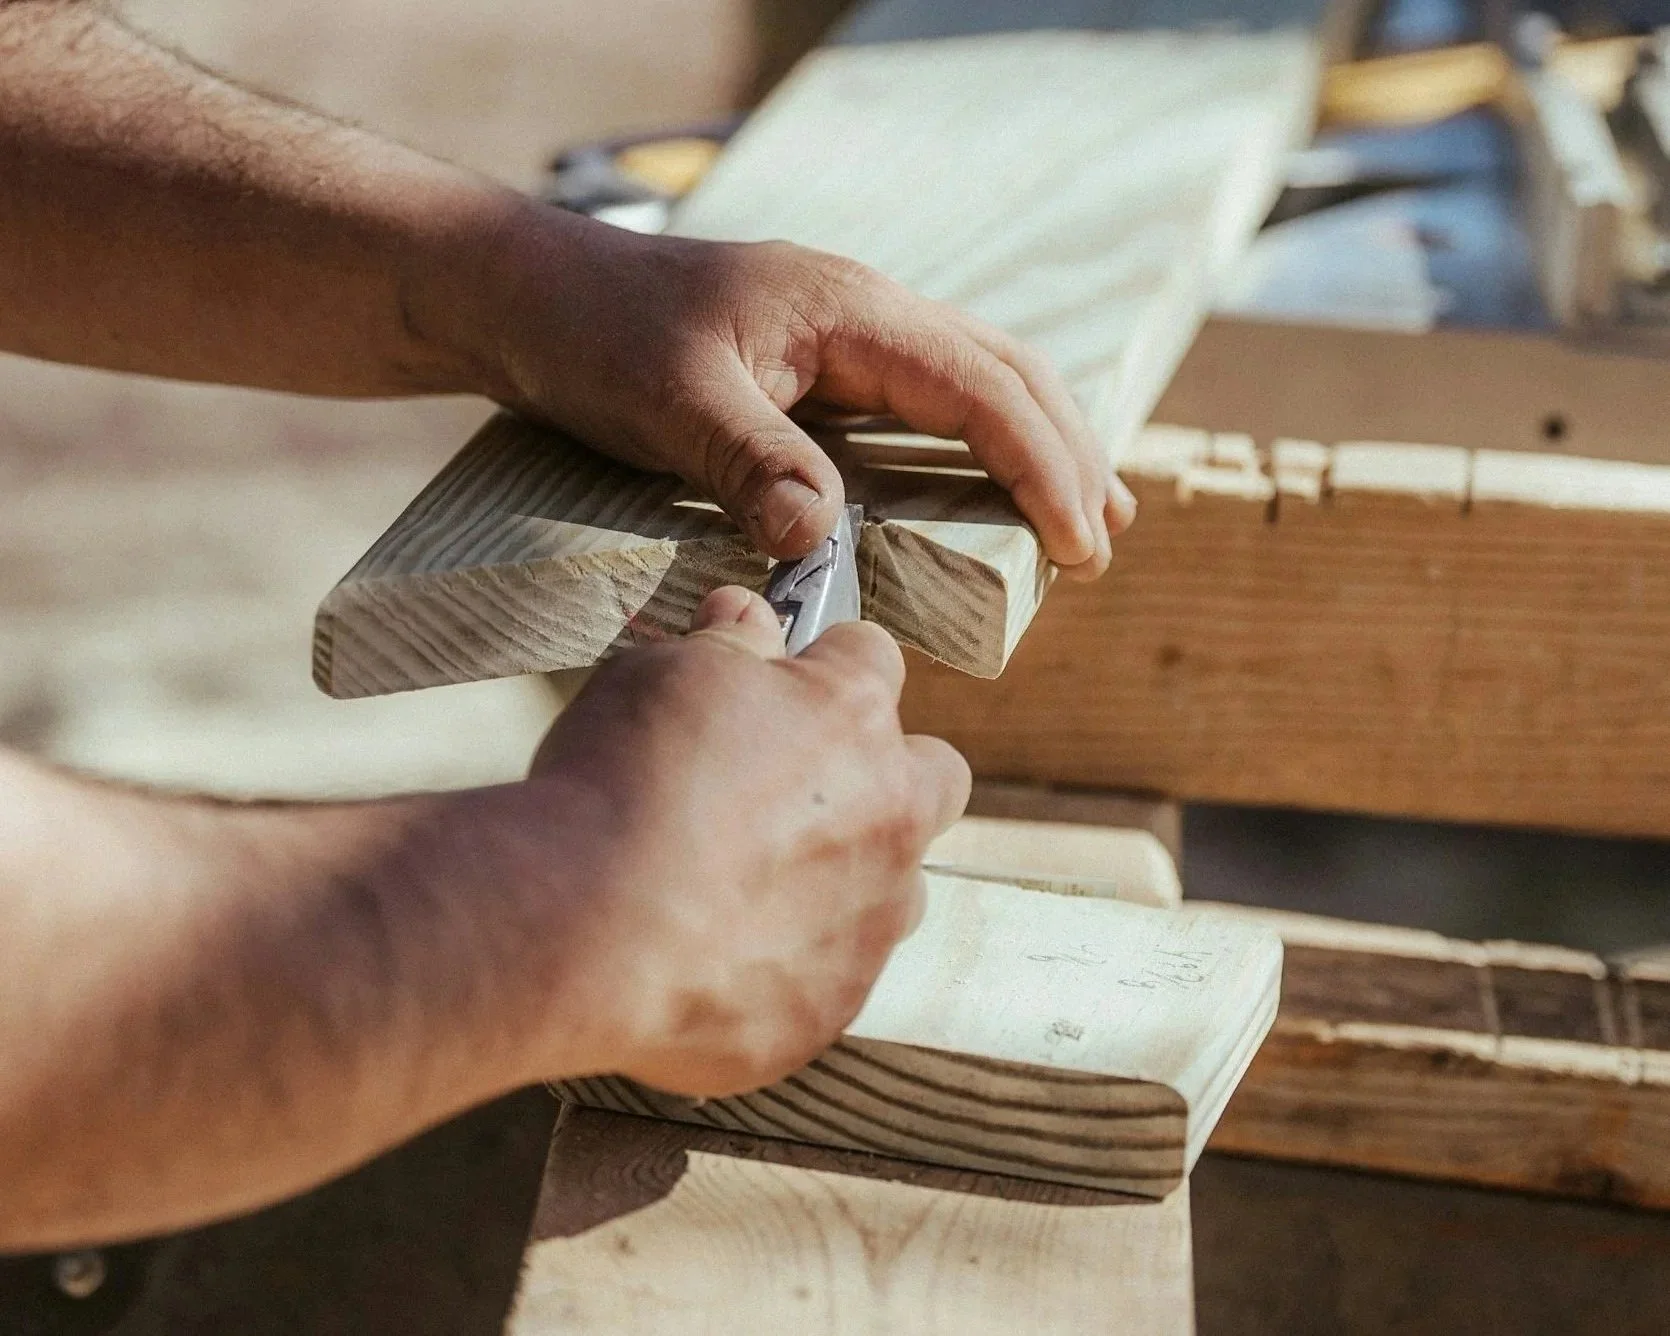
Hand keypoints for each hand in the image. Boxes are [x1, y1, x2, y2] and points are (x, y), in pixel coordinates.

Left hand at [471, 206, 1134, 574]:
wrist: (531, 296)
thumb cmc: (594, 336)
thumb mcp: (667, 402)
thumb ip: (750, 462)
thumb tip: (823, 540)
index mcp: (849, 310)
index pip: (981, 386)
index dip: (1041, 465)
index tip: (1080, 541)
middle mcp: (865, 312)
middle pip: (1007, 373)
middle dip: (1067, 456)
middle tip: (1104, 545)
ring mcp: (848, 334)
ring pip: (979, 379)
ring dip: (1041, 445)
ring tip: (1088, 516)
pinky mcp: (823, 365)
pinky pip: (930, 399)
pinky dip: (981, 443)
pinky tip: (991, 485)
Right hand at [514, 586, 969, 1096]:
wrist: (582, 929)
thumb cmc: (619, 784)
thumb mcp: (662, 675)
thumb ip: (726, 645)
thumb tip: (747, 616)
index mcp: (852, 717)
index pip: (873, 659)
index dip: (825, 663)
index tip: (784, 679)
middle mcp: (888, 817)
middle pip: (935, 777)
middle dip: (886, 773)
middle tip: (797, 787)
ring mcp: (869, 923)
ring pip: (895, 890)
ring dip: (845, 880)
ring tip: (746, 887)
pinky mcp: (829, 1008)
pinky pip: (827, 978)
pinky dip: (784, 966)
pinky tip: (708, 958)